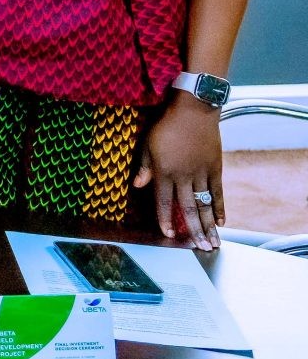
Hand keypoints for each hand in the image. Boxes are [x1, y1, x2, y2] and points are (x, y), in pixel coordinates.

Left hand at [135, 94, 225, 250]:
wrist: (194, 110)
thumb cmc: (166, 126)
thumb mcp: (148, 144)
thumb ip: (145, 167)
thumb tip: (137, 186)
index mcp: (164, 171)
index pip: (163, 201)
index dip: (165, 219)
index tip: (169, 235)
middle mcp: (183, 176)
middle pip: (187, 208)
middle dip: (193, 231)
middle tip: (200, 249)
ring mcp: (201, 173)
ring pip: (204, 204)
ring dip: (208, 225)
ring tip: (213, 243)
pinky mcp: (215, 168)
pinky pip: (218, 192)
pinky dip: (219, 207)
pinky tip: (221, 222)